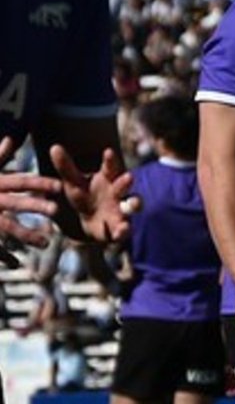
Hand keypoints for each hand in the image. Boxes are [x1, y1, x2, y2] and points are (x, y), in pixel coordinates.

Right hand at [0, 136, 62, 266]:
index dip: (39, 183)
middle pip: (15, 203)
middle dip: (35, 206)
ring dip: (26, 235)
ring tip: (46, 243)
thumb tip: (10, 139)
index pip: (19, 181)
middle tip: (56, 211)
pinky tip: (17, 263)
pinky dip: (4, 256)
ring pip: (6, 227)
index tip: (60, 185)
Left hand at [49, 144, 135, 243]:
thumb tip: (54, 147)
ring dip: (134, 204)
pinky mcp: (120, 228)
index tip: (108, 151)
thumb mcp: (73, 183)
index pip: (111, 167)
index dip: (110, 160)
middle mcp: (118, 193)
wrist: (90, 223)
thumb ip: (66, 167)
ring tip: (133, 204)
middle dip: (126, 182)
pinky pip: (125, 229)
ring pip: (133, 205)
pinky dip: (124, 230)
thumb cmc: (85, 197)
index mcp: (108, 179)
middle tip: (128, 177)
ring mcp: (121, 210)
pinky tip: (122, 230)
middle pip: (124, 185)